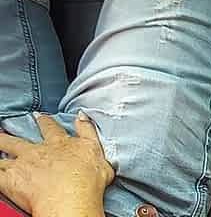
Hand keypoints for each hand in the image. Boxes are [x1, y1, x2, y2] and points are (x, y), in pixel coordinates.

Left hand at [0, 113, 114, 215]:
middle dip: (11, 136)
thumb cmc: (88, 180)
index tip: (39, 116)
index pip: (51, 129)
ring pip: (4, 153)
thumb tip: (82, 115)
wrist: (71, 198)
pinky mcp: (11, 180)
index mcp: (60, 144)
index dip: (45, 121)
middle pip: (20, 140)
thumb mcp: (98, 151)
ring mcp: (23, 165)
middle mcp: (39, 151)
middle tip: (3, 130)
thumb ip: (89, 131)